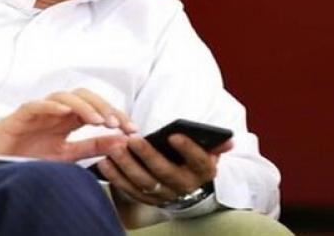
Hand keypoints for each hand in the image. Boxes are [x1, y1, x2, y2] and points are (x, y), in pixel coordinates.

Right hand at [0, 88, 137, 161]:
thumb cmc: (30, 156)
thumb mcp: (68, 154)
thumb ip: (93, 147)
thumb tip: (123, 141)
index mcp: (69, 120)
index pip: (97, 109)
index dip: (116, 115)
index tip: (133, 130)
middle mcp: (56, 111)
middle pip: (84, 96)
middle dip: (104, 106)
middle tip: (117, 123)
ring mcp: (39, 111)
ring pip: (64, 96)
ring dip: (84, 106)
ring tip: (98, 121)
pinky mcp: (21, 115)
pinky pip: (37, 104)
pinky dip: (52, 105)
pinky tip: (65, 112)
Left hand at [96, 133, 232, 205]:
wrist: (186, 185)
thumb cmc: (193, 159)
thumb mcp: (207, 151)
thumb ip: (215, 144)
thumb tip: (229, 140)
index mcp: (203, 172)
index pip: (198, 160)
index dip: (187, 148)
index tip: (173, 135)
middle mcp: (184, 186)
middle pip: (165, 172)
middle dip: (147, 155)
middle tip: (132, 139)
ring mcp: (164, 195)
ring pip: (144, 182)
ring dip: (126, 165)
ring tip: (113, 148)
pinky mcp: (146, 199)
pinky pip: (129, 189)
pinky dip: (115, 177)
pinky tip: (104, 162)